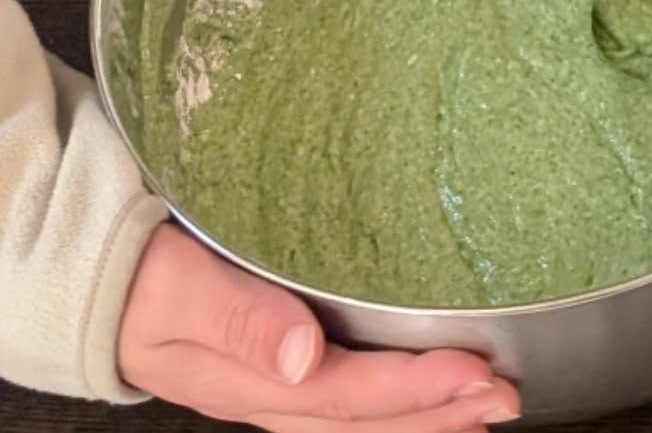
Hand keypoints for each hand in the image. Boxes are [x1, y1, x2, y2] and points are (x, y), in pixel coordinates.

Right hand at [118, 224, 518, 430]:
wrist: (97, 286)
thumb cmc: (140, 280)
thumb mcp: (179, 293)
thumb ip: (239, 319)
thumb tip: (303, 356)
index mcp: (251, 381)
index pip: (349, 395)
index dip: (416, 388)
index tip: (474, 370)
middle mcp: (272, 395)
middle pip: (367, 420)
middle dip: (440, 412)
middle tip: (505, 396)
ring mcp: (277, 388)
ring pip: (363, 419)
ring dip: (428, 414)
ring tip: (488, 405)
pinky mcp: (281, 370)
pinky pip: (348, 402)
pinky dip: (396, 404)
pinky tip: (432, 395)